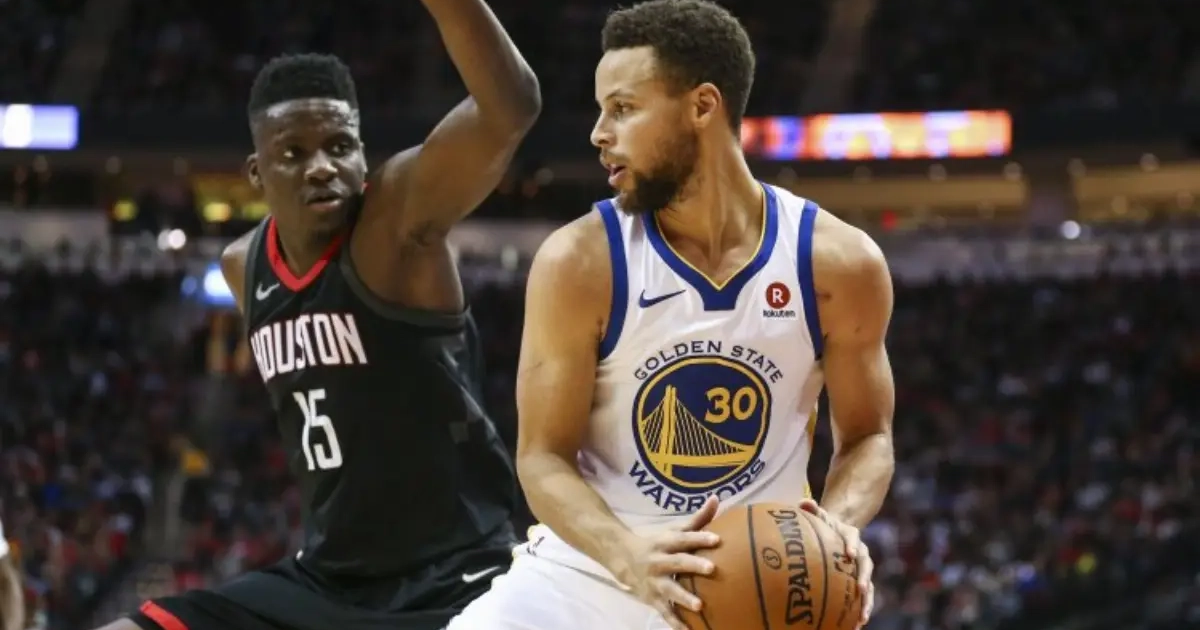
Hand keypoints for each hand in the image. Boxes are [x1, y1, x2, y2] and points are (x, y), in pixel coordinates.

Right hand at [612, 496, 720, 629]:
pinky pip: (664, 612)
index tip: (717, 539)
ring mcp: (654, 582)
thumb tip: (718, 498)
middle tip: (712, 569)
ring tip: (700, 606)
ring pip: (669, 590)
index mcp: (666, 542)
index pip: (684, 538)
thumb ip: (698, 518)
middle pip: (677, 563)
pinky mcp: (652, 598)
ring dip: (683, 598)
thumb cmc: (658, 543)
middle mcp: (659, 561)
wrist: (622, 557)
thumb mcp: (674, 529)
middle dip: (693, 566)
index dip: (699, 537)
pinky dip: (674, 623)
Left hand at [799, 499, 874, 628]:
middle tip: (860, 588)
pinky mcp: (860, 582)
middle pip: (866, 565)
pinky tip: (857, 625)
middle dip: (864, 577)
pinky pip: (863, 597)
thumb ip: (812, 508)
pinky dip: (861, 610)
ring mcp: (862, 569)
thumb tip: (803, 501)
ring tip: (863, 617)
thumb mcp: (819, 515)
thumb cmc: (825, 525)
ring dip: (867, 601)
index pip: (853, 537)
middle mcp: (860, 552)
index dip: (853, 544)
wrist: (838, 531)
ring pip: (869, 586)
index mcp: (850, 535)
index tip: (850, 553)